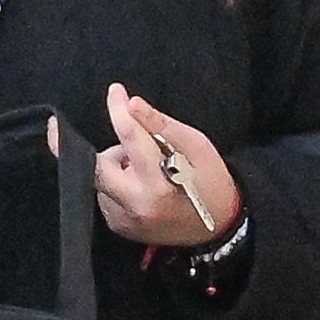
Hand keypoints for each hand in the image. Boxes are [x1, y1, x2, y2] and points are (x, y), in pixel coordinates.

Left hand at [96, 83, 242, 248]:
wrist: (219, 228)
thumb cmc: (211, 182)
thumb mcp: (198, 147)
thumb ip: (163, 126)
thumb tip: (133, 104)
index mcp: (158, 183)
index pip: (130, 137)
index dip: (119, 110)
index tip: (115, 91)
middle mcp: (136, 204)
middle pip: (99, 166)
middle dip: (108, 150)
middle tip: (124, 147)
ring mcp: (125, 219)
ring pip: (99, 181)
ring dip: (116, 168)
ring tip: (145, 170)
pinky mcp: (119, 227)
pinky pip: (104, 197)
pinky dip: (116, 185)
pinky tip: (140, 187)